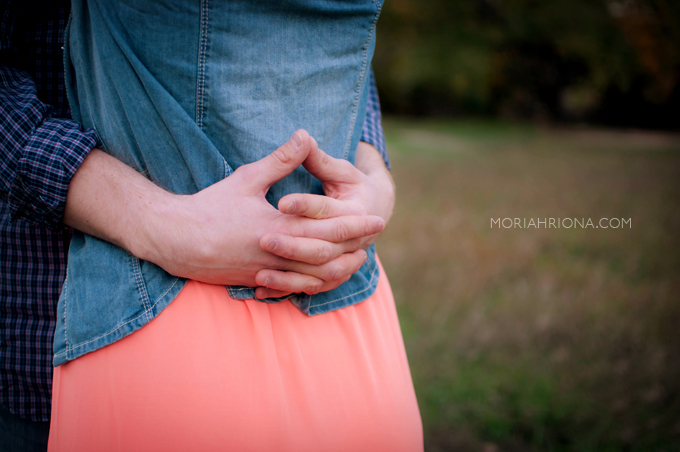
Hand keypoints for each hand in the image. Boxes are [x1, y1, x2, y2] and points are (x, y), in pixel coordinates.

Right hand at [141, 131, 384, 291]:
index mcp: (279, 227)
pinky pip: (295, 289)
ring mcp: (269, 273)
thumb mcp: (247, 179)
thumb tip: (304, 134)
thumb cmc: (210, 207)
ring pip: (314, 278)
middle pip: (328, 256)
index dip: (355, 224)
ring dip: (340, 269)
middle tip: (375, 237)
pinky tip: (324, 278)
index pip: (328, 228)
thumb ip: (280, 160)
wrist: (175, 240)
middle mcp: (278, 254)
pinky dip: (315, 284)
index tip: (376, 218)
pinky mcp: (259, 283)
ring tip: (357, 258)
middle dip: (355, 246)